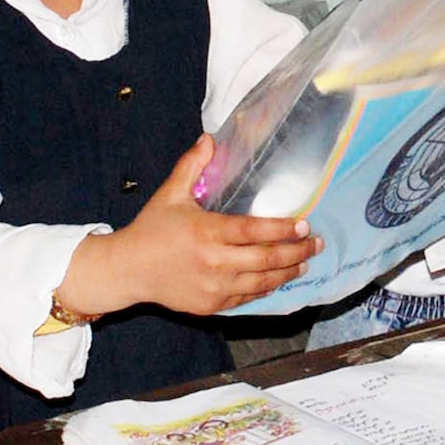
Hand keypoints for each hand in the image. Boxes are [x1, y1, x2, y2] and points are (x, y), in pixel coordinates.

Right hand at [60, 135, 322, 316]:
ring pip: (262, 283)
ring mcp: (214, 287)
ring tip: (304, 262)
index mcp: (207, 232)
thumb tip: (209, 138)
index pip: (254, 231)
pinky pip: (247, 298)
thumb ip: (192, 166)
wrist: (128, 270)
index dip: (283, 229)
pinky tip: (278, 279)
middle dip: (297, 251)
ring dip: (287, 272)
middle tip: (316, 243)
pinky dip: (265, 288)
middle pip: (267, 259)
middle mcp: (214, 262)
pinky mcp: (211, 306)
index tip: (304, 224)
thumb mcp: (170, 194)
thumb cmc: (151, 229)